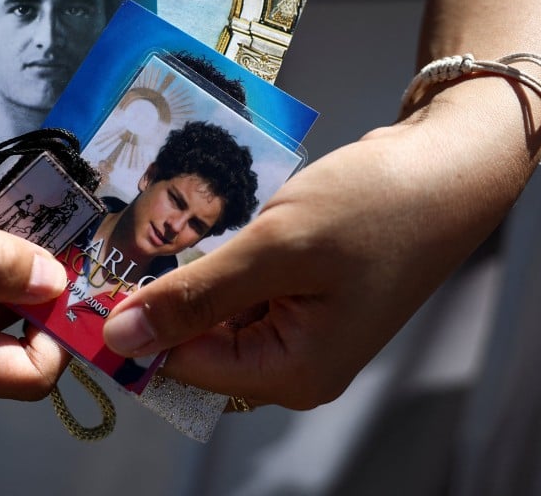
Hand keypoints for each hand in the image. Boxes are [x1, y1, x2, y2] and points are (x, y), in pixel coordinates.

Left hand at [102, 80, 540, 409]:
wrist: (448, 166)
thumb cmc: (376, 208)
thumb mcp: (276, 250)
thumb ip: (196, 298)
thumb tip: (121, 339)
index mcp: (293, 373)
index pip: (184, 367)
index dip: (137, 326)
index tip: (93, 280)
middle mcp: (295, 363)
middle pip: (199, 342)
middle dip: (164, 295)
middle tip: (128, 242)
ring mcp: (302, 327)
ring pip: (216, 311)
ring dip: (191, 272)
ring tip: (169, 224)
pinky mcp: (304, 293)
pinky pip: (242, 288)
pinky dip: (221, 259)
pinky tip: (212, 224)